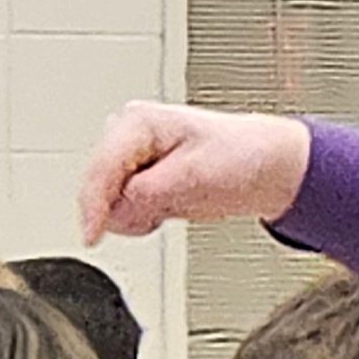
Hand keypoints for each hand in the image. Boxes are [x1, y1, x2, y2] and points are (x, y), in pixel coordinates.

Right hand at [78, 101, 311, 243]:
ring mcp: (131, 159)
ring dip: (139, 214)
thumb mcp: (196, 175)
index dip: (94, 206)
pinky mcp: (139, 180)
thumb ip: (149, 192)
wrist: (266, 166)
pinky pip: (124, 211)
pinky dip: (145, 217)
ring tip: (176, 201)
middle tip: (168, 207)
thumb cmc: (242, 156)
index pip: (100, 168)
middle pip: (100, 188)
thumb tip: (117, 208)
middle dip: (129, 208)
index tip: (92, 236)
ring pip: (109, 204)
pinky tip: (171, 206)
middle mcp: (128, 136)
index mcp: (138, 121)